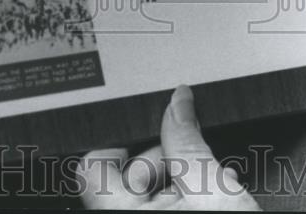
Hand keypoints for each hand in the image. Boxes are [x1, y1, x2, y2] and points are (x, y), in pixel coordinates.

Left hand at [78, 85, 259, 210]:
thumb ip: (186, 139)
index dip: (123, 146)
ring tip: (209, 190)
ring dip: (176, 185)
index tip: (151, 140)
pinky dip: (179, 203)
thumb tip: (178, 103)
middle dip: (163, 165)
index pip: (93, 167)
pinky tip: (206, 205)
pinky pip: (155, 213)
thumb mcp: (212, 187)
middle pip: (125, 178)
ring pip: (142, 198)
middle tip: (196, 171)